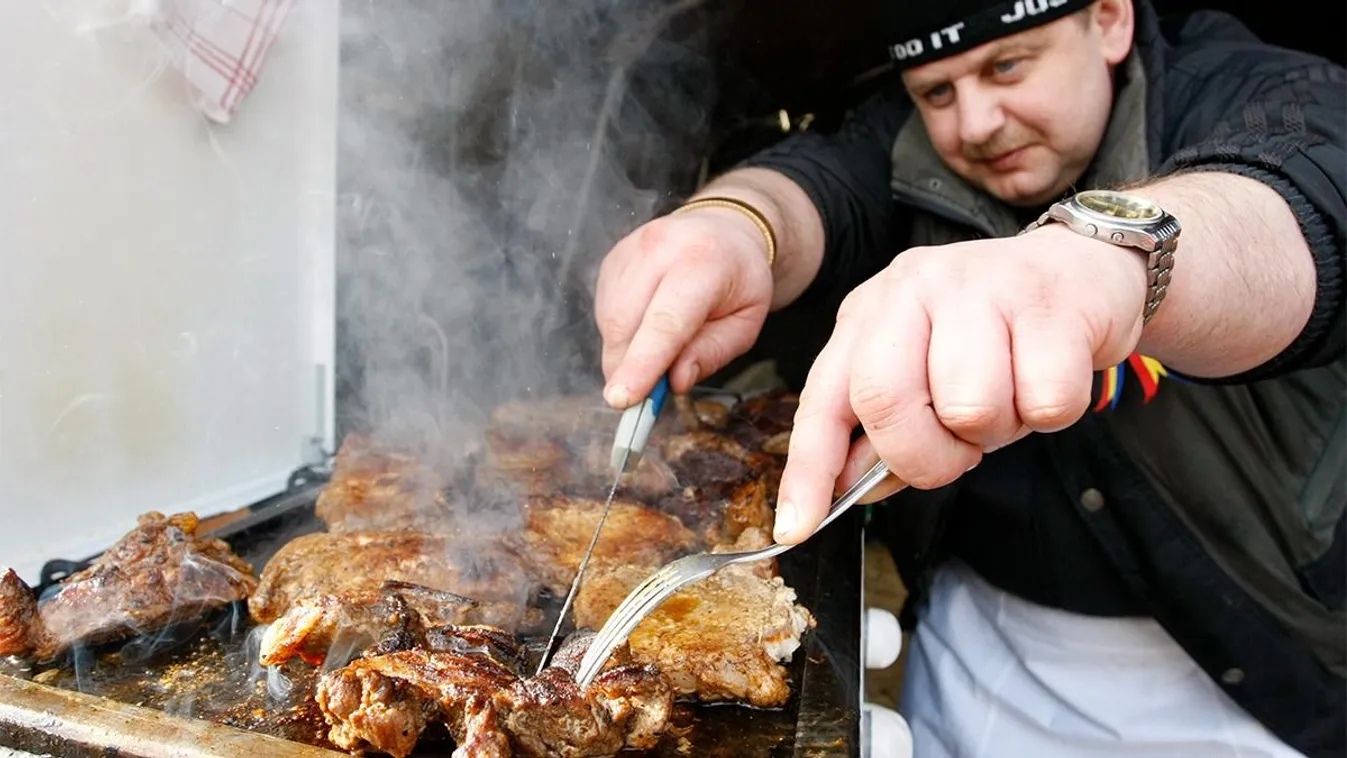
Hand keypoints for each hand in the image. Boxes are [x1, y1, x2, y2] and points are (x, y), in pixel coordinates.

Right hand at [595, 206, 774, 407]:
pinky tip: (645, 328)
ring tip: (656, 350)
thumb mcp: (745, 322)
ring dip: (624, 352)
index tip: (622, 399)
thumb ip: (712, 353)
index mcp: (704, 262)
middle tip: (638, 397)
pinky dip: (619, 334)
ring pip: (610, 320)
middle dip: (624, 368)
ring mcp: (631, 249)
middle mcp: (661, 247)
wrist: (723, 230)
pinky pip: (604, 310)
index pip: (666, 321)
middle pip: (626, 322)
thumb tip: (674, 382)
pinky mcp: (612, 258)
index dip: (641, 363)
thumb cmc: (738, 281)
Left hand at [772, 225, 1148, 542]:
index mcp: (871, 314)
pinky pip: (1045, 403)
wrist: (1085, 267)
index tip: (797, 527)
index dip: (808, 470)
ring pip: (970, 408)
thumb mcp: (925, 369)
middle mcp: (913, 290)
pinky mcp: (1048, 304)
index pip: (825, 399)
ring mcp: (980, 289)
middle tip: (959, 451)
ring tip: (1011, 396)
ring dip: (997, 430)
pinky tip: (1049, 376)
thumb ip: (885, 426)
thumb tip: (849, 484)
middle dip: (923, 456)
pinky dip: (1051, 413)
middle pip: (886, 401)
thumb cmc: (997, 335)